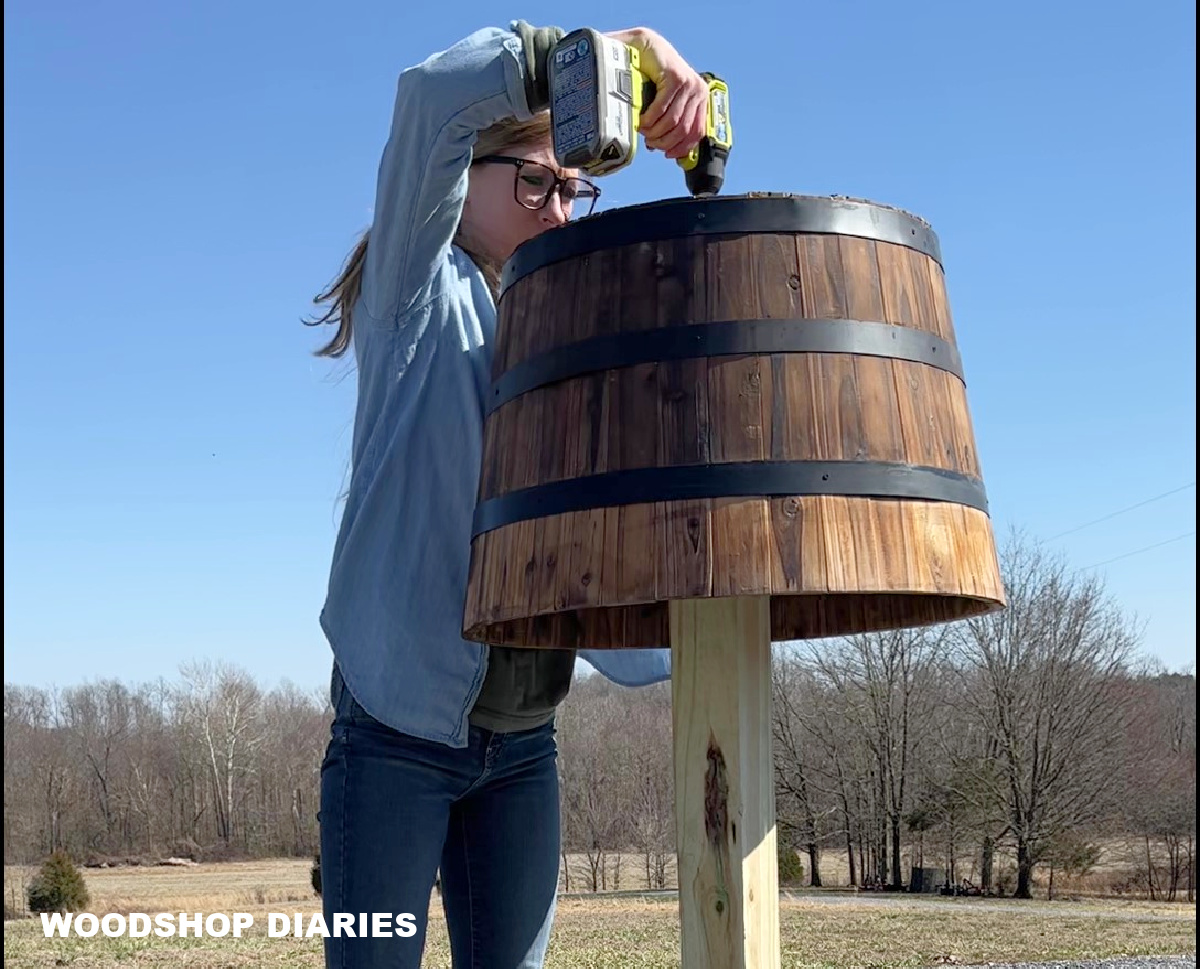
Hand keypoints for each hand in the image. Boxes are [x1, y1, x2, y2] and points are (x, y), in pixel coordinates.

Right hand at [606, 28, 707, 159]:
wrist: (645, 48)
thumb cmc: (652, 75)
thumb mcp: (665, 102)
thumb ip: (669, 121)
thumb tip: (664, 149)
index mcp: (700, 98)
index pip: (697, 132)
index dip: (682, 148)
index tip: (667, 154)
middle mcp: (698, 91)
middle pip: (684, 130)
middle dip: (665, 142)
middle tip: (650, 143)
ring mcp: (689, 84)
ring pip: (673, 122)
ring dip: (655, 132)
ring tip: (643, 130)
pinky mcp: (676, 79)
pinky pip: (662, 109)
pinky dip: (650, 119)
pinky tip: (642, 120)